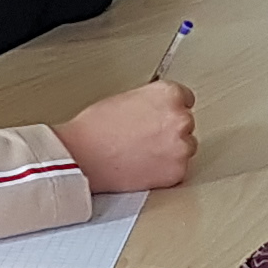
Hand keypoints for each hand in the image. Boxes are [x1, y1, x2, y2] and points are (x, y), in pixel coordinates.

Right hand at [56, 81, 195, 193]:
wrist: (82, 156)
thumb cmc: (95, 128)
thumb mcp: (126, 98)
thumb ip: (151, 102)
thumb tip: (158, 111)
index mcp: (169, 94)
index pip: (186, 98)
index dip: (168, 109)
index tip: (161, 117)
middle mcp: (180, 118)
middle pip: (186, 124)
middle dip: (169, 130)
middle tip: (146, 136)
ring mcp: (181, 147)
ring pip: (185, 148)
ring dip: (170, 150)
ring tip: (142, 152)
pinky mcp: (177, 172)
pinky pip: (178, 170)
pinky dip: (164, 171)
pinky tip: (143, 165)